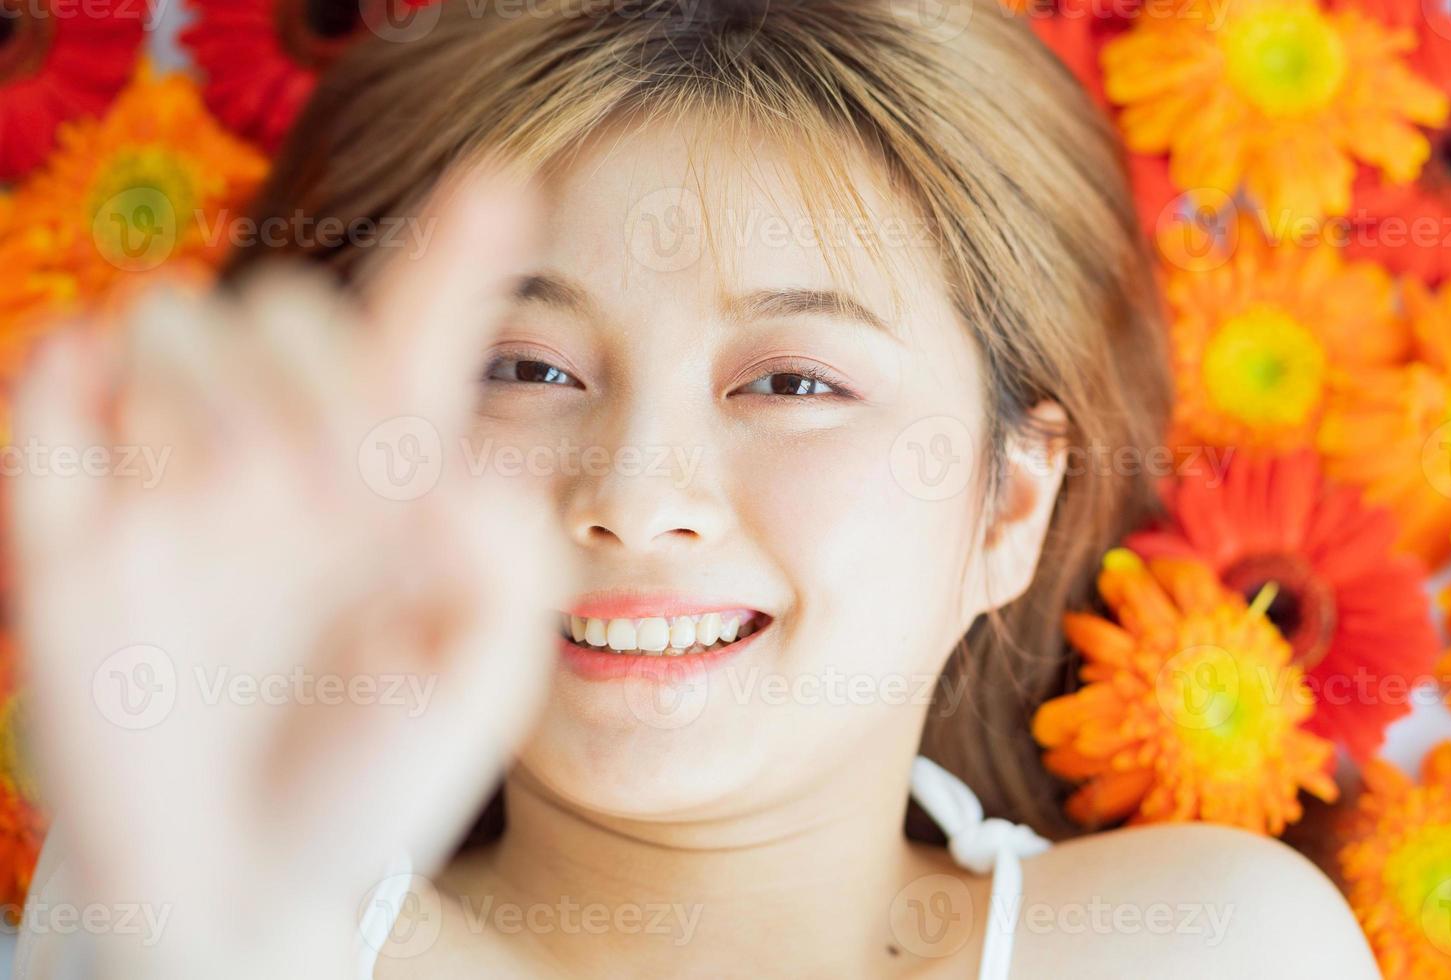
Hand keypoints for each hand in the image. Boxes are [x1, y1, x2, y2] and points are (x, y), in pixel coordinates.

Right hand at [7, 174, 567, 978]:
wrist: (247, 893)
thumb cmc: (376, 786)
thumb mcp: (480, 679)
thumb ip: (502, 557)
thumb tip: (462, 454)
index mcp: (393, 482)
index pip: (421, 334)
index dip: (457, 252)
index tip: (502, 184)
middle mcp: (283, 460)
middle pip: (285, 310)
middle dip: (313, 370)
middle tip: (340, 486)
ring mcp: (172, 489)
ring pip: (169, 324)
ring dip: (208, 381)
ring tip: (238, 493)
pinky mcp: (70, 536)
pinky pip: (48, 397)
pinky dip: (68, 375)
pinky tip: (102, 407)